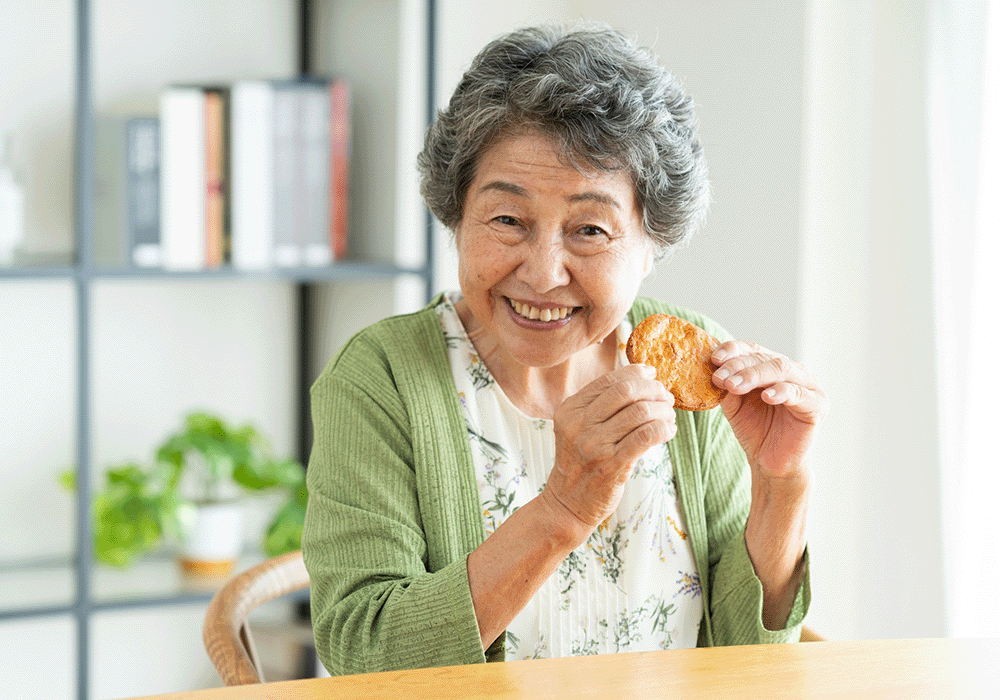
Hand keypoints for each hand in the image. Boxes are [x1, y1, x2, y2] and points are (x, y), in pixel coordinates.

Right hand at [541, 364, 675, 537]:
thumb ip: (600, 404)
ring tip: (668, 417)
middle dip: (653, 389)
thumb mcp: (577, 428)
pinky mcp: (612, 465)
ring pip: (641, 412)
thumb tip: (643, 376)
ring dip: (663, 411)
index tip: (652, 376)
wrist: (567, 504)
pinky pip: (647, 436)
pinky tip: (667, 432)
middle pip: (627, 391)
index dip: (637, 373)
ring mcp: (594, 446)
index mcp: (569, 409)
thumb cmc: (580, 462)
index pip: (609, 379)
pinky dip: (664, 429)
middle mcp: (579, 425)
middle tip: (665, 398)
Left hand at [711, 341, 827, 483]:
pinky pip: (799, 393)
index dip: (733, 350)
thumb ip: (727, 385)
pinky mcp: (817, 405)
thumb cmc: (755, 429)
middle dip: (738, 366)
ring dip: (753, 376)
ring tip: (733, 385)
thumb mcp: (734, 404)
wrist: (771, 462)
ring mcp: (808, 386)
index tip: (714, 358)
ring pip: (781, 370)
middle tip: (719, 377)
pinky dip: (781, 391)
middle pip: (765, 358)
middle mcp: (793, 370)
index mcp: (773, 365)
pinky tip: (766, 396)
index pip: (753, 349)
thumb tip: (714, 367)